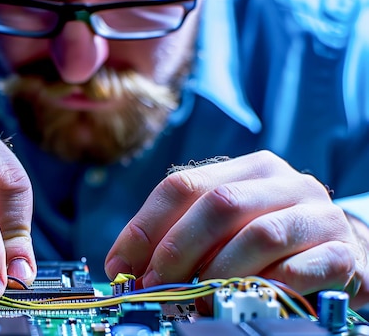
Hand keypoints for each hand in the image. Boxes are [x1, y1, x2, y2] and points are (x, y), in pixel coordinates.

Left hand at [105, 150, 366, 304]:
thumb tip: (122, 267)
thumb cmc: (271, 243)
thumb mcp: (223, 230)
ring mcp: (318, 215)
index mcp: (248, 169)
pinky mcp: (342, 253)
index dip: (145, 227)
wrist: (345, 253)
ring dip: (217, 272)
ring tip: (196, 298)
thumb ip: (178, 237)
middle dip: (178, 250)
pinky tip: (244, 298)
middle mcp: (286, 183)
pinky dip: (262, 288)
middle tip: (157, 286)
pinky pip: (297, 270)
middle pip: (220, 203)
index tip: (122, 266)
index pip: (183, 185)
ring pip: (259, 235)